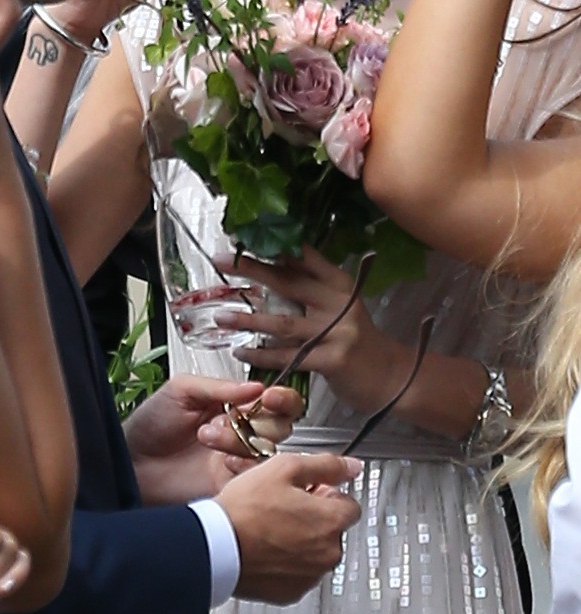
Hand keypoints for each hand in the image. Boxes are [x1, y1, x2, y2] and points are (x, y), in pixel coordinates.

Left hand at [124, 375, 305, 503]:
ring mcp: (238, 458)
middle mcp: (240, 431)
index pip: (273, 399)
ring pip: (269, 449)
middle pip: (281, 425)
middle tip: (229, 418)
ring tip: (207, 437)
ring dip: (242, 440)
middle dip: (261, 420)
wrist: (130, 463)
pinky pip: (256, 476)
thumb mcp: (180, 391)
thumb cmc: (148, 426)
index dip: (280, 398)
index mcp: (231, 405)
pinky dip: (245, 465)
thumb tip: (256, 386)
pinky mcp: (232, 483)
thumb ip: (219, 387)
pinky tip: (222, 461)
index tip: (268, 397)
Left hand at [213, 246, 406, 416]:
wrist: (393, 377)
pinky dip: (262, 355)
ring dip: (248, 319)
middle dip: (252, 270)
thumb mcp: (341, 306)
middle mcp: (338, 303)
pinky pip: (288, 356)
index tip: (242, 236)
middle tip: (221, 261)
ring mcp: (337, 332)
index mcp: (340, 283)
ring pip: (283, 322)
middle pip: (289, 282)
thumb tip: (271, 267)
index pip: (303, 258)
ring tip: (220, 316)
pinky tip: (241, 351)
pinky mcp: (332, 360)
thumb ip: (312, 289)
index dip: (272, 246)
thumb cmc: (359, 340)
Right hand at [218, 452, 362, 604]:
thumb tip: (352, 467)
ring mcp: (310, 576)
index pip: (350, 504)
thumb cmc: (244, 510)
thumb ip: (326, 466)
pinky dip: (285, 562)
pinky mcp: (290, 593)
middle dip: (313, 518)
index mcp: (331, 521)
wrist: (214, 546)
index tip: (308, 491)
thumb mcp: (284, 468)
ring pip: (315, 552)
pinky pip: (296, 573)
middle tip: (281, 507)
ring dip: (300, 541)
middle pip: (332, 530)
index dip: (327, 493)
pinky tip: (264, 548)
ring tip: (268, 528)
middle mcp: (328, 553)